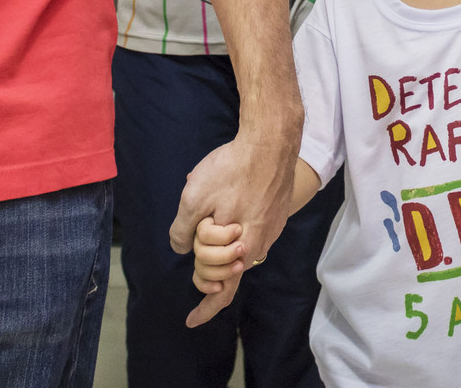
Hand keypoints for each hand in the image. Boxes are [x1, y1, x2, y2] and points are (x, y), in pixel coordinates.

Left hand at [169, 130, 298, 327]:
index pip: (225, 291)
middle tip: (195, 233)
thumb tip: (183, 248)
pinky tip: (229, 199)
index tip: (190, 321)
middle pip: (228, 270)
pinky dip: (235, 228)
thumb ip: (184, 231)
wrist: (271, 140)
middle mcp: (261, 243)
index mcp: (242, 248)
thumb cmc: (233, 169)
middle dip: (207, 262)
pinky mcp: (277, 212)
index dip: (206, 308)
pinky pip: (252, 231)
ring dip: (220, 241)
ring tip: (210, 210)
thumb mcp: (194, 199)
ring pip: (239, 249)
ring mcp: (272, 227)